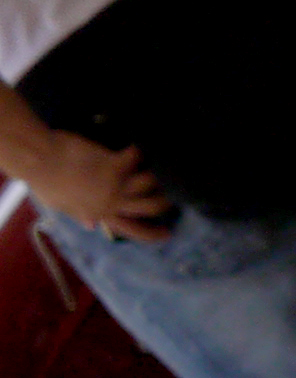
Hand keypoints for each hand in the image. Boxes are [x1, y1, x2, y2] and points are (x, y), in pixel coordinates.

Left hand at [28, 133, 173, 241]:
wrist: (39, 160)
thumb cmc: (46, 182)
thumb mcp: (62, 205)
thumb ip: (81, 213)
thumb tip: (91, 224)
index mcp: (100, 214)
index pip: (131, 230)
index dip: (152, 233)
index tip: (168, 233)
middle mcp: (112, 203)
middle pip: (150, 207)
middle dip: (165, 201)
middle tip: (174, 193)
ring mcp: (114, 184)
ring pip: (149, 184)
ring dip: (157, 173)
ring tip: (162, 163)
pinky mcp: (114, 165)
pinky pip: (136, 157)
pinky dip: (139, 150)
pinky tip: (140, 143)